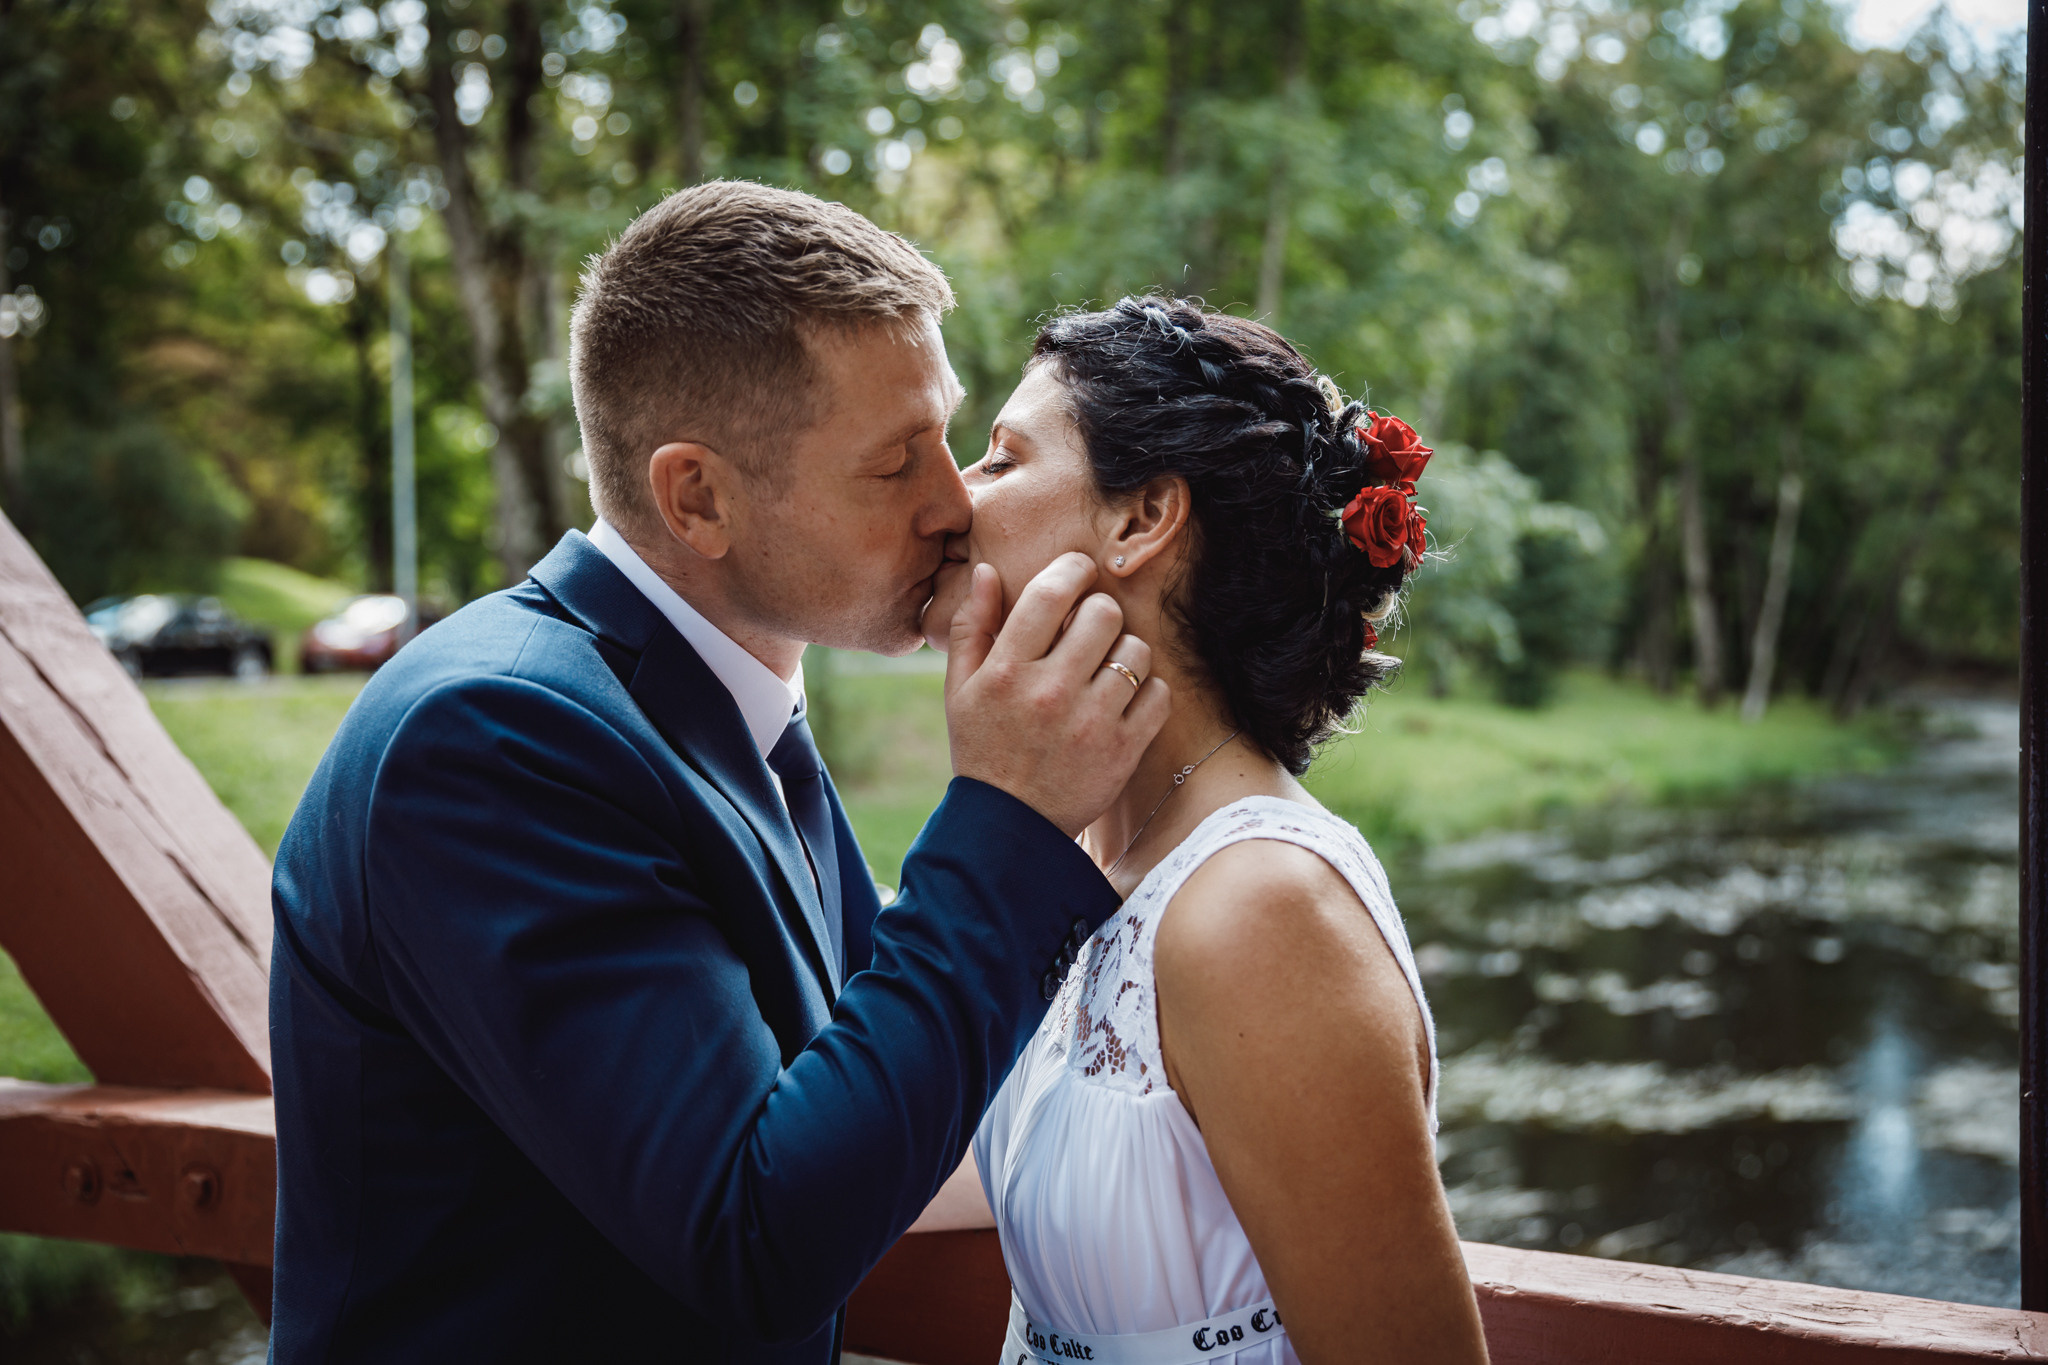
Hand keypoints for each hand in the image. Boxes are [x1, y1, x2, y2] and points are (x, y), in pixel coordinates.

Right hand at [943, 554, 1169, 836]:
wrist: (1009, 828)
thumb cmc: (983, 749)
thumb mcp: (961, 690)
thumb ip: (971, 627)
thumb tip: (985, 570)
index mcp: (1007, 670)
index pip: (1051, 592)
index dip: (1073, 569)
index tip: (1079, 573)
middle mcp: (1050, 691)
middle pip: (1104, 613)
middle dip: (1100, 614)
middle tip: (1091, 630)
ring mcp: (1090, 721)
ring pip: (1137, 650)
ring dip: (1125, 654)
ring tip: (1105, 671)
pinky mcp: (1123, 750)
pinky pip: (1158, 693)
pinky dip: (1147, 692)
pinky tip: (1123, 701)